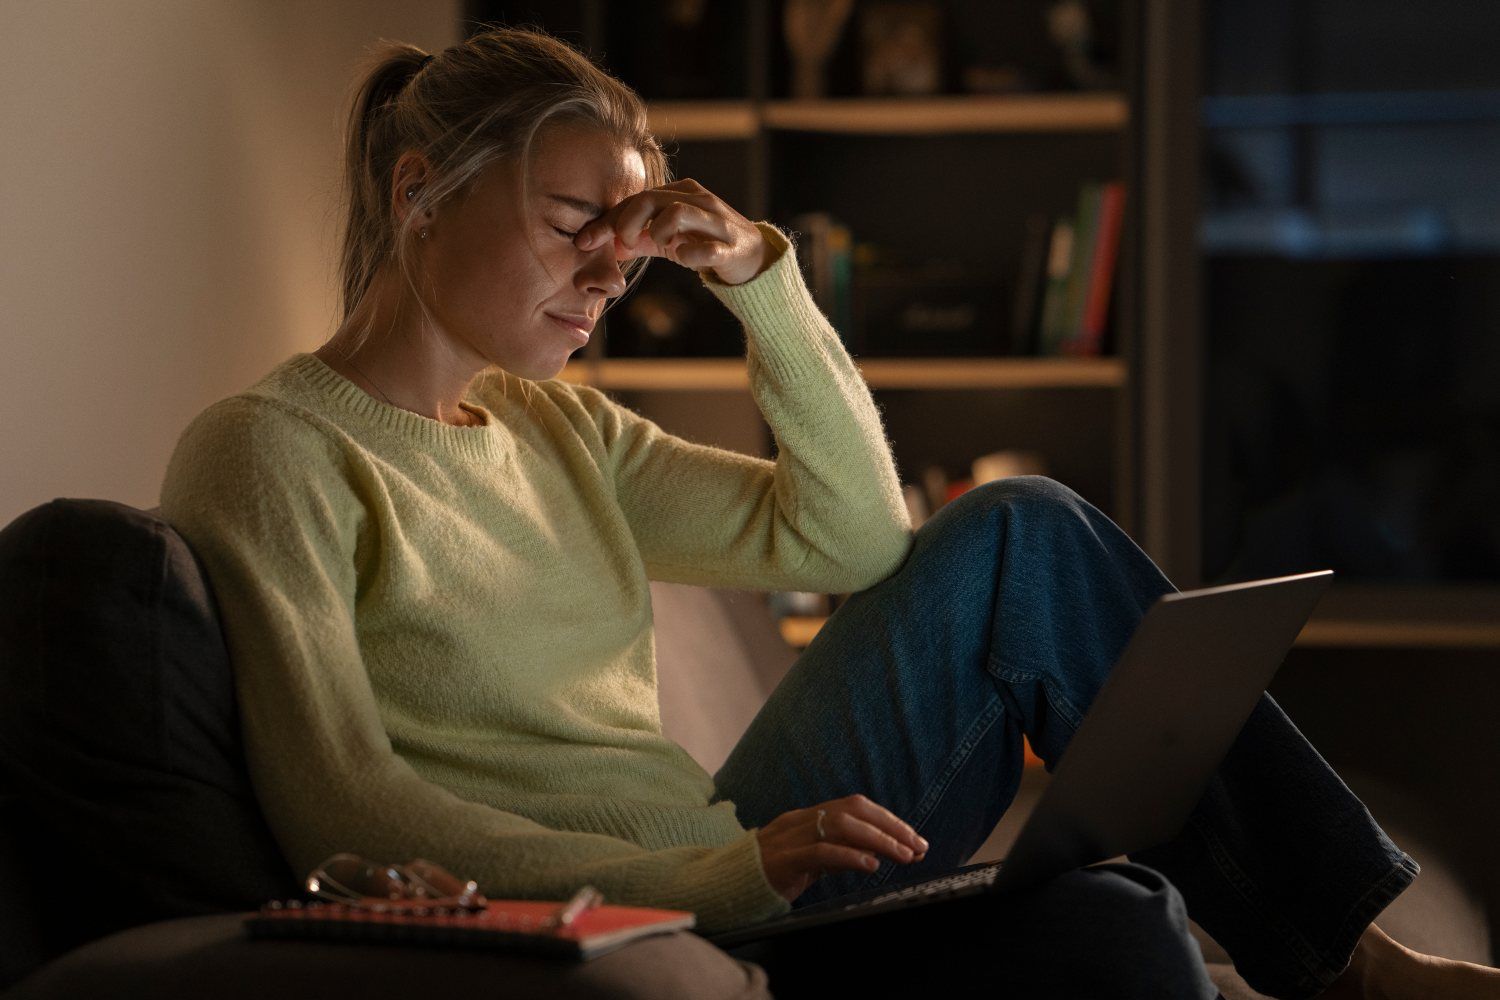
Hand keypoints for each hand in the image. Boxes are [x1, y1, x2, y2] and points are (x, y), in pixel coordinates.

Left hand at [573, 178, 778, 285]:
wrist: (751, 258)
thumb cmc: (705, 242)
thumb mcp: (668, 237)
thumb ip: (638, 238)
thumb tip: (603, 245)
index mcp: (680, 193)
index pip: (635, 199)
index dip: (606, 220)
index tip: (584, 241)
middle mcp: (697, 201)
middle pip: (650, 199)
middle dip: (627, 223)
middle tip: (625, 244)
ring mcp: (716, 222)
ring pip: (677, 212)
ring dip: (656, 232)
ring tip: (657, 247)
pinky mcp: (731, 248)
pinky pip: (707, 248)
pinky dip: (689, 254)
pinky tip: (682, 259)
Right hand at [753, 794, 929, 903]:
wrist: (726, 885)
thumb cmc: (772, 873)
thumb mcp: (811, 860)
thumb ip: (838, 851)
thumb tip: (876, 852)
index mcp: (809, 817)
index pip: (856, 806)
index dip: (888, 820)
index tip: (915, 838)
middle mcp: (801, 820)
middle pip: (853, 810)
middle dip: (891, 826)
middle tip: (918, 846)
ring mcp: (790, 838)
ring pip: (841, 825)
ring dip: (878, 839)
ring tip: (903, 856)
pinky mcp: (782, 860)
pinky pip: (820, 852)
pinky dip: (849, 856)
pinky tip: (870, 865)